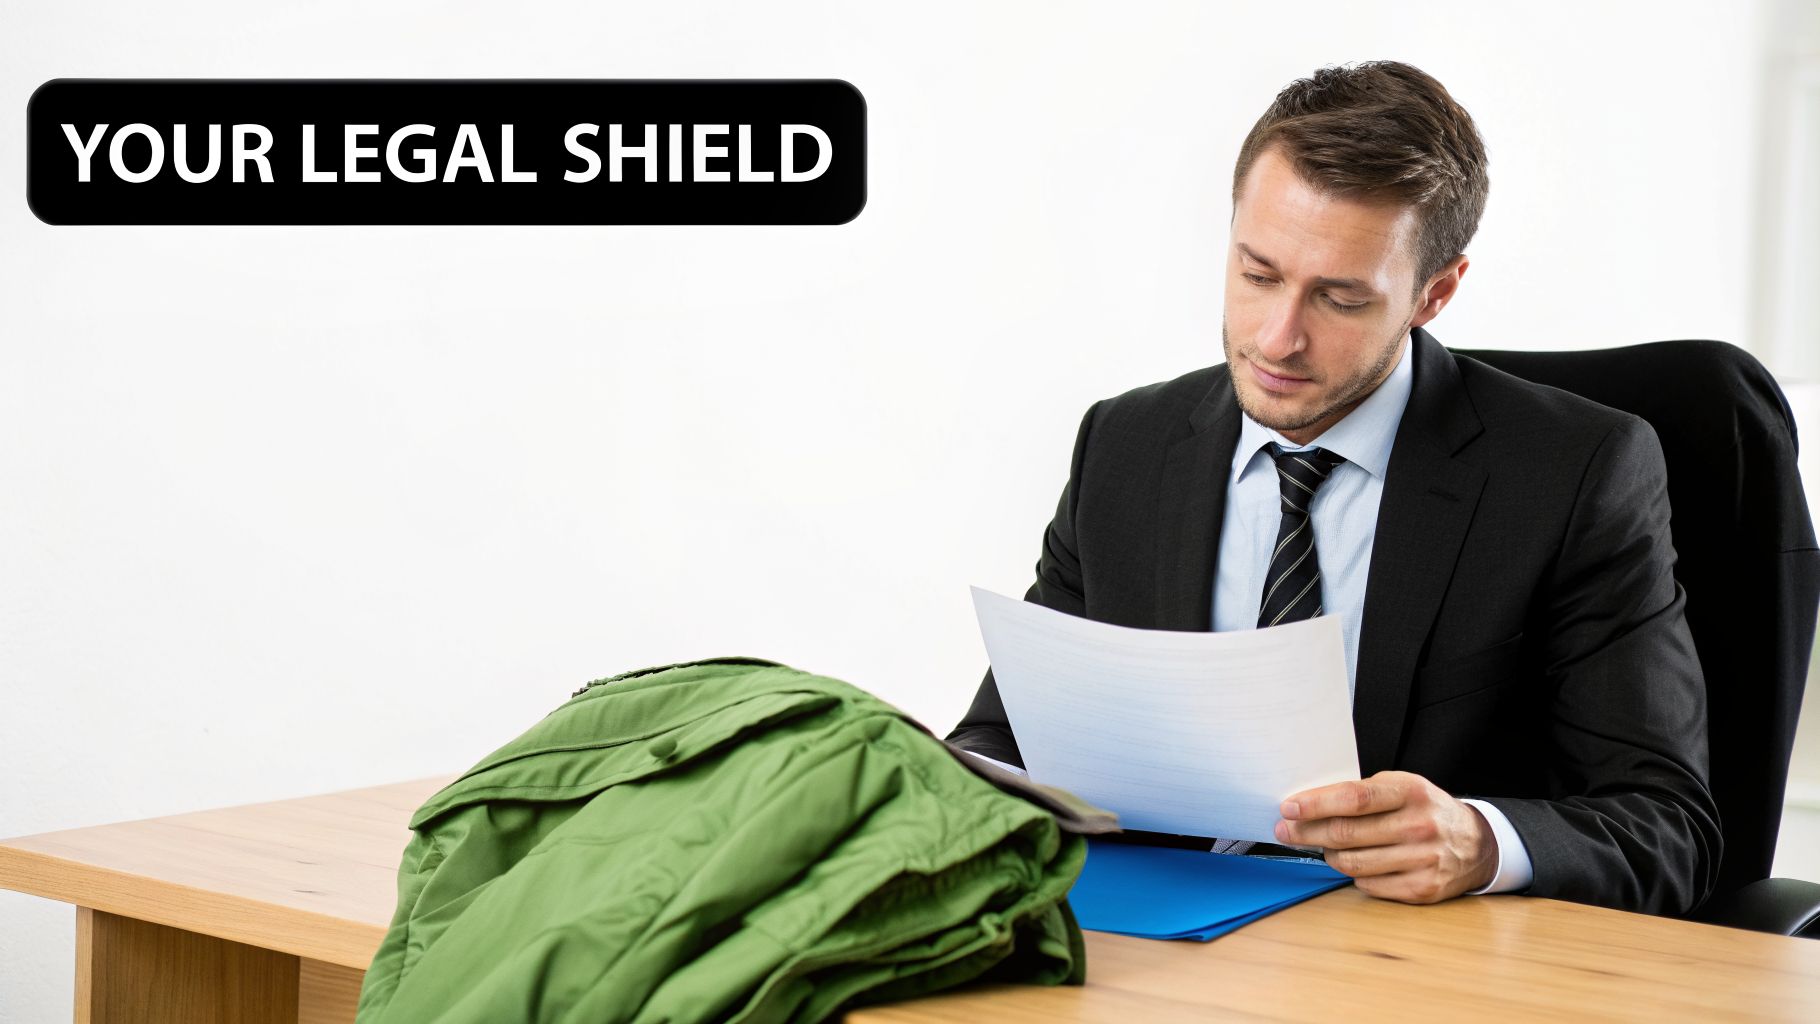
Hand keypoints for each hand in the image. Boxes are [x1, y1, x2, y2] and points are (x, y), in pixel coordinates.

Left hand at [1274, 770, 1497, 903]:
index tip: (1288, 808)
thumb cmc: (1425, 810)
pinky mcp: (1423, 889)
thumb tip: (1309, 805)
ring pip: (1352, 863)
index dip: (1316, 804)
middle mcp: (1419, 826)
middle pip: (1346, 833)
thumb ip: (1363, 793)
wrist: (1475, 844)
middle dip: (1307, 832)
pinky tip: (1356, 863)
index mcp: (1411, 792)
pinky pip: (1369, 885)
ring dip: (1329, 855)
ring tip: (1325, 847)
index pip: (1354, 798)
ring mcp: (1423, 860)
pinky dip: (1354, 875)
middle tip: (1286, 830)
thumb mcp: (1402, 787)